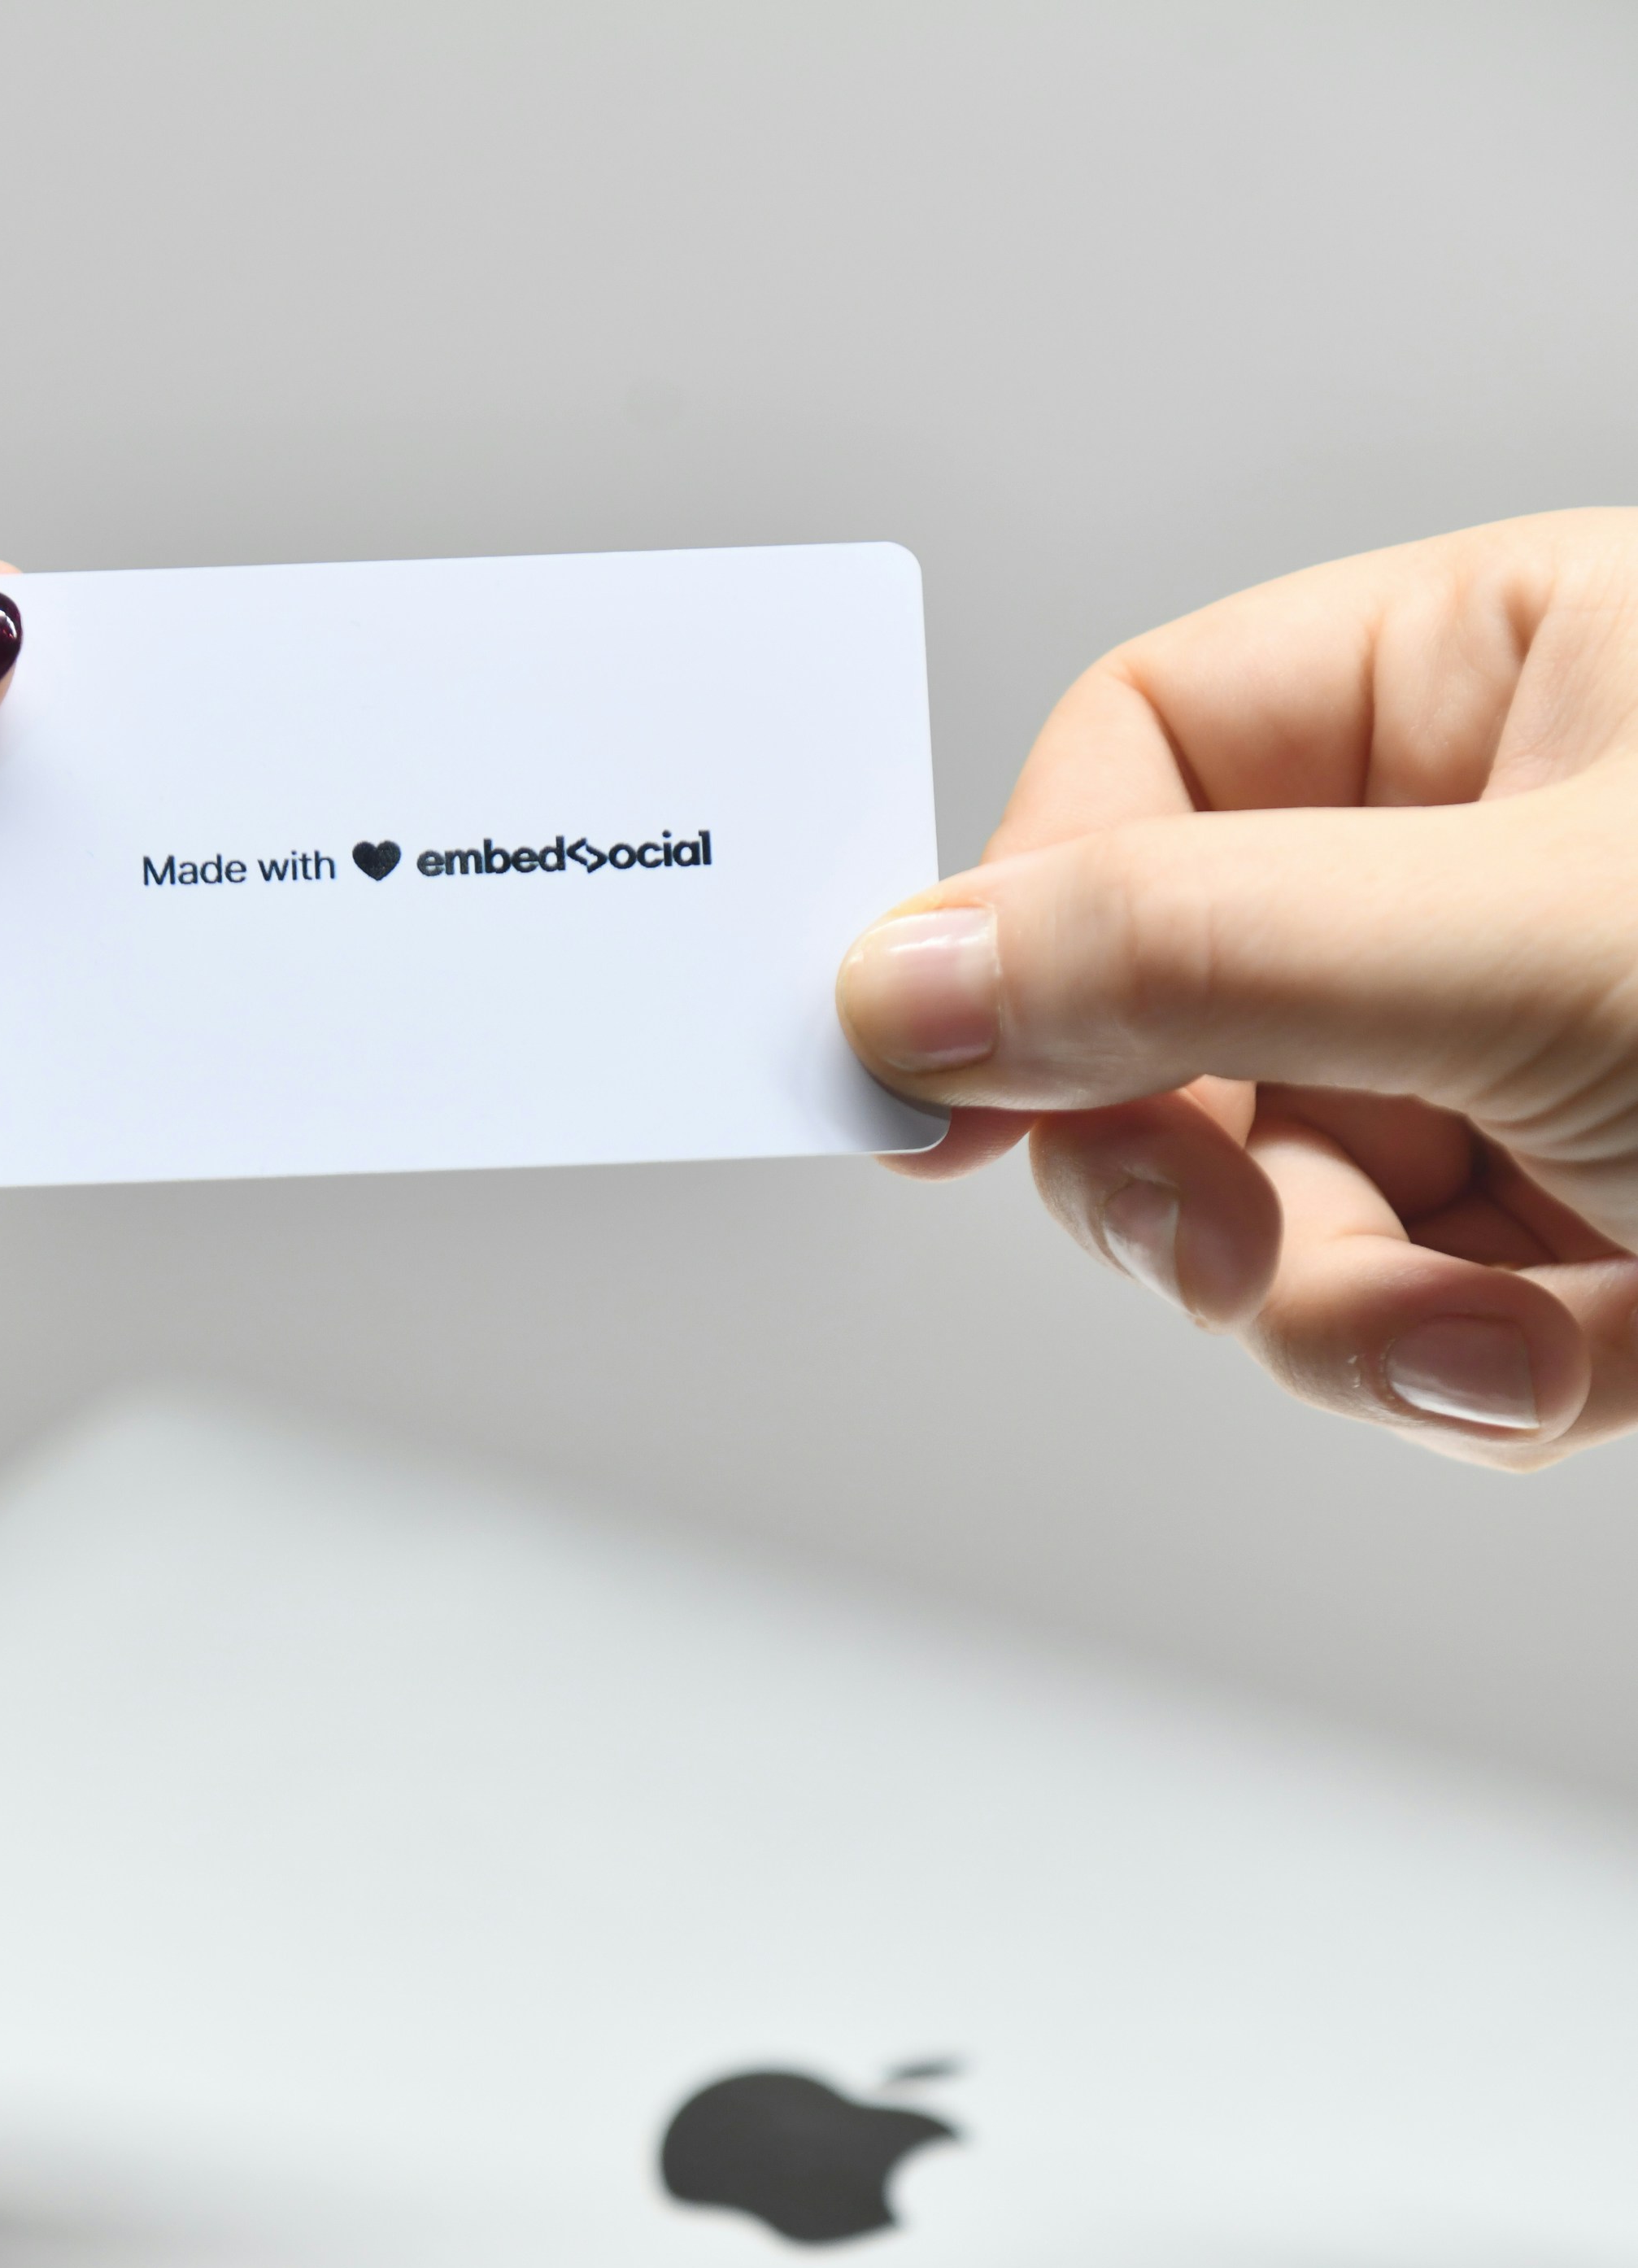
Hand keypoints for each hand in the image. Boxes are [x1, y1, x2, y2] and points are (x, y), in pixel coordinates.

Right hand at [836, 511, 1637, 1466]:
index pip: (1141, 752)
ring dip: (1350, 1316)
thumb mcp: (1533, 942)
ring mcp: (1516, 1058)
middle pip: (1160, 1019)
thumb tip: (906, 981)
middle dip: (1188, 1180)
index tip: (941, 1085)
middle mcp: (1481, 863)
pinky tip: (1571, 1357)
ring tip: (1499, 1335)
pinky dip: (1469, 1379)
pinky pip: (1400, 1326)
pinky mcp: (1562, 1235)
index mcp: (1492, 677)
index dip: (1024, 924)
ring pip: (1270, 1214)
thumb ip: (1196, 954)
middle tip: (1215, 1243)